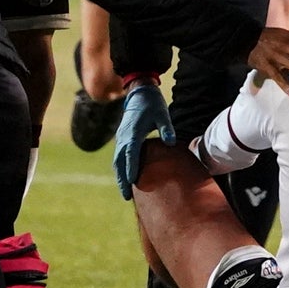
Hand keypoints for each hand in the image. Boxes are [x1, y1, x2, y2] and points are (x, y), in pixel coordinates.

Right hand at [110, 78, 175, 199]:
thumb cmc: (152, 103)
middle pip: (120, 161)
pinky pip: (119, 156)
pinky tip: (126, 177)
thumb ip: (166, 129)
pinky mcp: (122, 137)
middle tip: (126, 196)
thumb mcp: (162, 114)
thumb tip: (171, 143)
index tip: (131, 182)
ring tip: (125, 192)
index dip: (131, 167)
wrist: (139, 91)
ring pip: (117, 160)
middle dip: (122, 179)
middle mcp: (124, 136)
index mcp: (133, 132)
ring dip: (120, 176)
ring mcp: (121, 137)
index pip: (131, 153)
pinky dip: (121, 168)